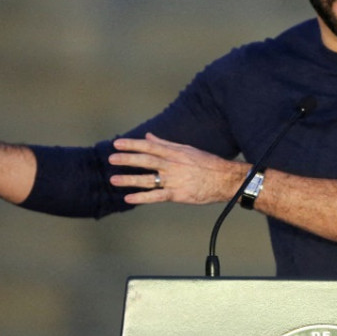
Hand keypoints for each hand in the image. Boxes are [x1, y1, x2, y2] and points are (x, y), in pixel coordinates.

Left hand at [108, 133, 248, 204]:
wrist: (225, 179)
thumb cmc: (207, 163)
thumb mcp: (186, 149)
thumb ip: (165, 144)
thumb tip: (149, 137)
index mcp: (174, 152)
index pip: (148, 147)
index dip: (132, 145)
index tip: (117, 144)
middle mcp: (172, 165)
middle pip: (145, 161)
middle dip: (127, 160)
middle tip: (111, 159)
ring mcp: (174, 180)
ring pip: (148, 179)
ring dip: (129, 179)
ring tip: (113, 180)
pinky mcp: (177, 194)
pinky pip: (156, 196)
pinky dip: (142, 197)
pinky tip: (129, 198)